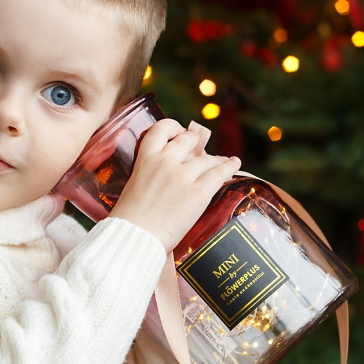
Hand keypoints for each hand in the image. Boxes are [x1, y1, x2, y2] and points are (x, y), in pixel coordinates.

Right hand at [108, 119, 239, 250]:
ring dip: (215, 159)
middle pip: (189, 139)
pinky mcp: (198, 191)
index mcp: (146, 159)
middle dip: (196, 143)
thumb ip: (150, 174)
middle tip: (200, 149)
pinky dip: (229, 167)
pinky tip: (234, 164)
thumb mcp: (134, 185)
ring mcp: (184, 175)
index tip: (179, 132)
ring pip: (207, 159)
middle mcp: (166, 161)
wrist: (134, 236)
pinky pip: (219, 173)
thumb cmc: (129, 219)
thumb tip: (164, 178)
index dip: (173, 127)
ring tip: (222, 161)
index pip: (161, 128)